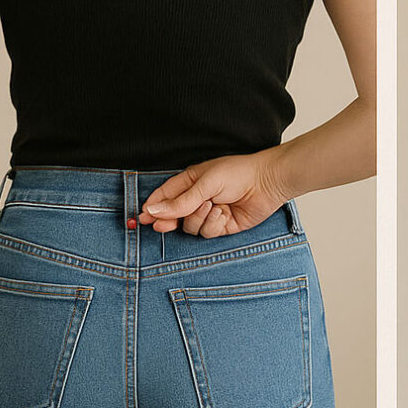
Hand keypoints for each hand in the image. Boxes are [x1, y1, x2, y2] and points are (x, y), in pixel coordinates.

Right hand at [138, 151, 291, 237]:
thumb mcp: (204, 183)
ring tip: (213, 205)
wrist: (266, 183)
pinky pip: (208, 233)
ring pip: (190, 227)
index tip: (141, 218)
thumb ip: (180, 201)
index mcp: (188, 183)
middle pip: (173, 216)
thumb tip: (154, 209)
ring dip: (199, 218)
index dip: (152, 208)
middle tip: (161, 226)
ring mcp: (208, 214)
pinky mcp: (221, 227)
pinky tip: (224, 213)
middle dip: (169, 220)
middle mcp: (196, 200)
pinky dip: (214, 224)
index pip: (164, 197)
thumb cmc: (236, 174)